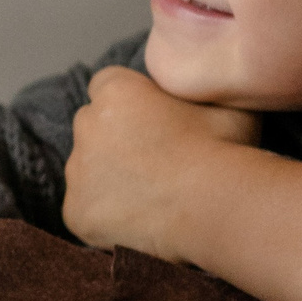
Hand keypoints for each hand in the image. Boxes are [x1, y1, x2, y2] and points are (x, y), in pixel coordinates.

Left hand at [61, 66, 259, 260]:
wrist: (219, 207)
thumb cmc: (225, 149)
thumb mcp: (220, 97)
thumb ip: (193, 82)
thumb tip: (193, 79)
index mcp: (115, 90)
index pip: (107, 86)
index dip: (131, 105)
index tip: (153, 124)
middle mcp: (86, 124)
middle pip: (93, 128)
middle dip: (115, 142)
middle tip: (154, 164)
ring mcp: (77, 171)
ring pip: (87, 171)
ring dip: (109, 180)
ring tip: (152, 197)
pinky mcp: (76, 211)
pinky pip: (85, 211)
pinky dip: (105, 217)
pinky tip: (139, 221)